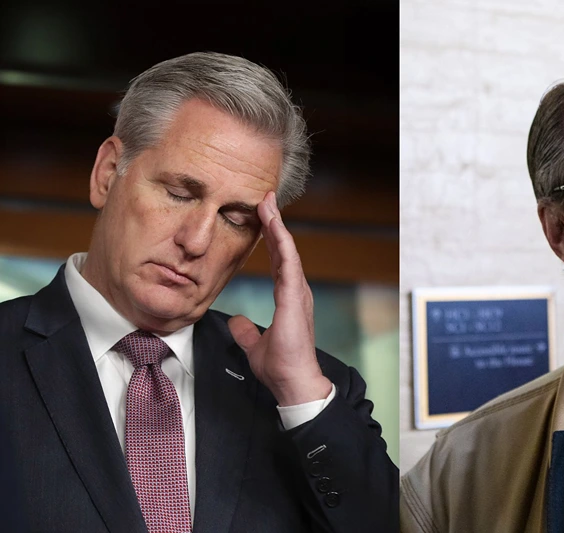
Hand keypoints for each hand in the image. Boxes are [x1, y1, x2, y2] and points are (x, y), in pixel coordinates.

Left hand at [228, 191, 331, 405]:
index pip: (279, 262)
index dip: (271, 239)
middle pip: (285, 250)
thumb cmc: (281, 366)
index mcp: (288, 298)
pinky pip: (289, 262)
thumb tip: (239, 322)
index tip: (263, 218)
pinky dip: (282, 241)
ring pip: (287, 250)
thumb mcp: (255, 345)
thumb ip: (248, 331)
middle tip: (266, 198)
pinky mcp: (295, 297)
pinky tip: (275, 224)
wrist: (293, 383)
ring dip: (277, 225)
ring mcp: (297, 292)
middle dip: (274, 223)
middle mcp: (296, 291)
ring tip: (268, 202)